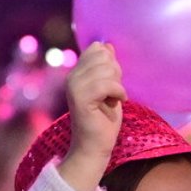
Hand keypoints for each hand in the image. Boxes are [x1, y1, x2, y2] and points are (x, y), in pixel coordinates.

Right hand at [59, 42, 123, 190]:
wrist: (95, 145)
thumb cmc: (104, 119)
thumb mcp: (109, 88)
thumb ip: (107, 68)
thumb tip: (107, 45)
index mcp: (77, 72)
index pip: (97, 49)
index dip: (111, 63)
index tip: (111, 83)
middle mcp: (72, 76)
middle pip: (104, 57)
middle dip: (116, 74)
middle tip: (112, 93)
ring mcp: (74, 87)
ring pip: (106, 70)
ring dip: (117, 85)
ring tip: (112, 99)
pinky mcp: (80, 98)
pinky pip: (106, 84)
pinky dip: (118, 92)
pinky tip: (117, 101)